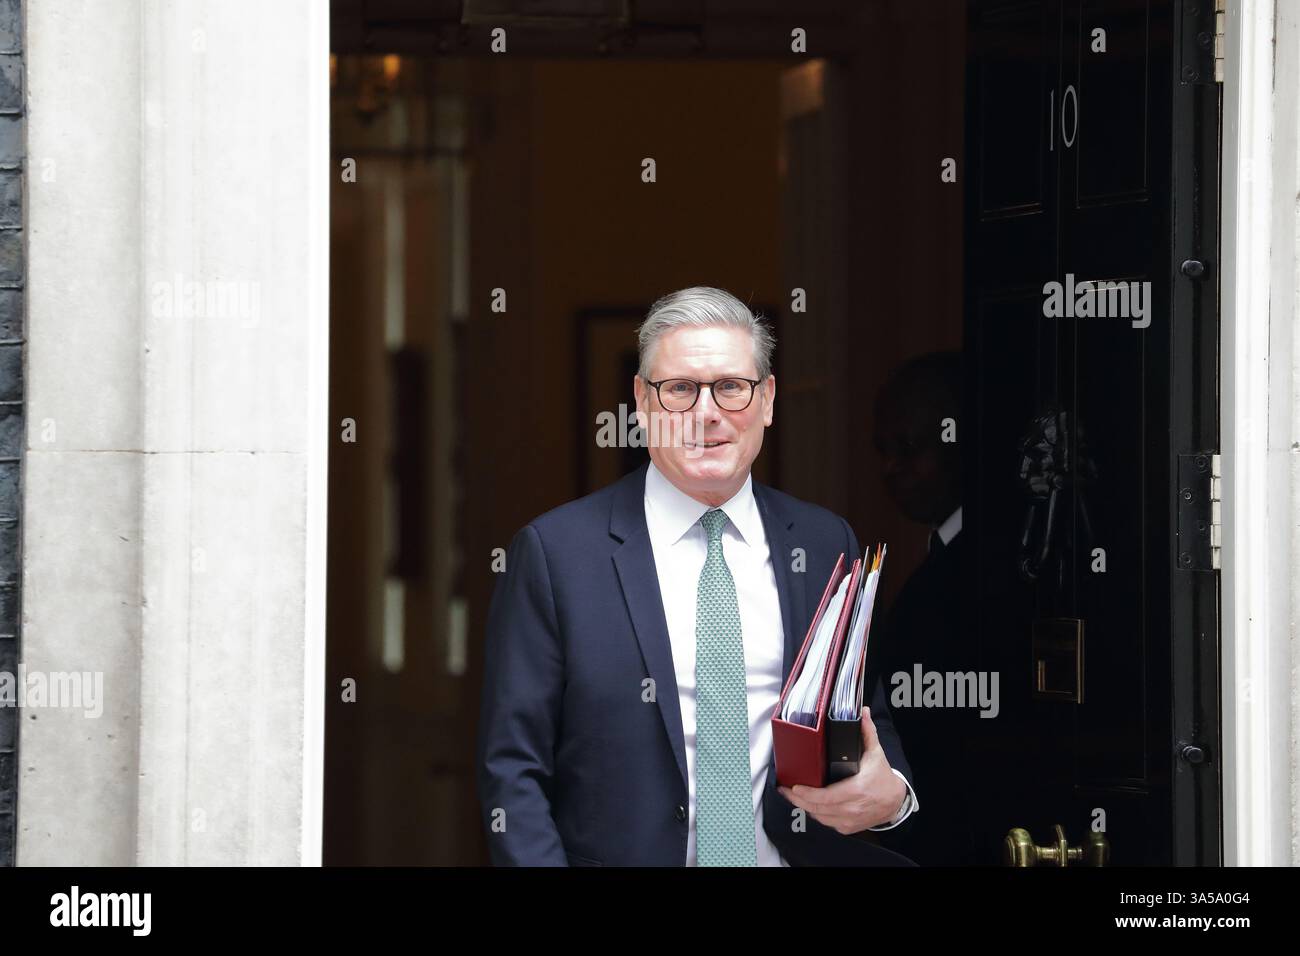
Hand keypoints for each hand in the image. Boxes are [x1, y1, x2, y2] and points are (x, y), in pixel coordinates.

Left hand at [777, 706, 906, 834]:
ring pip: (820, 818)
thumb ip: (867, 732)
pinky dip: (816, 814)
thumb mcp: (876, 753)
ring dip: (805, 807)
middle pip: (817, 808)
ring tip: (792, 796)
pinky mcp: (848, 827)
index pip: (826, 797)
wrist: (895, 802)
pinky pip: (826, 823)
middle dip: (797, 800)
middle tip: (784, 790)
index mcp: (857, 790)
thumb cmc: (883, 778)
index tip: (794, 787)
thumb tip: (862, 712)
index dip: (807, 794)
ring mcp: (849, 820)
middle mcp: (852, 808)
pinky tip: (808, 805)